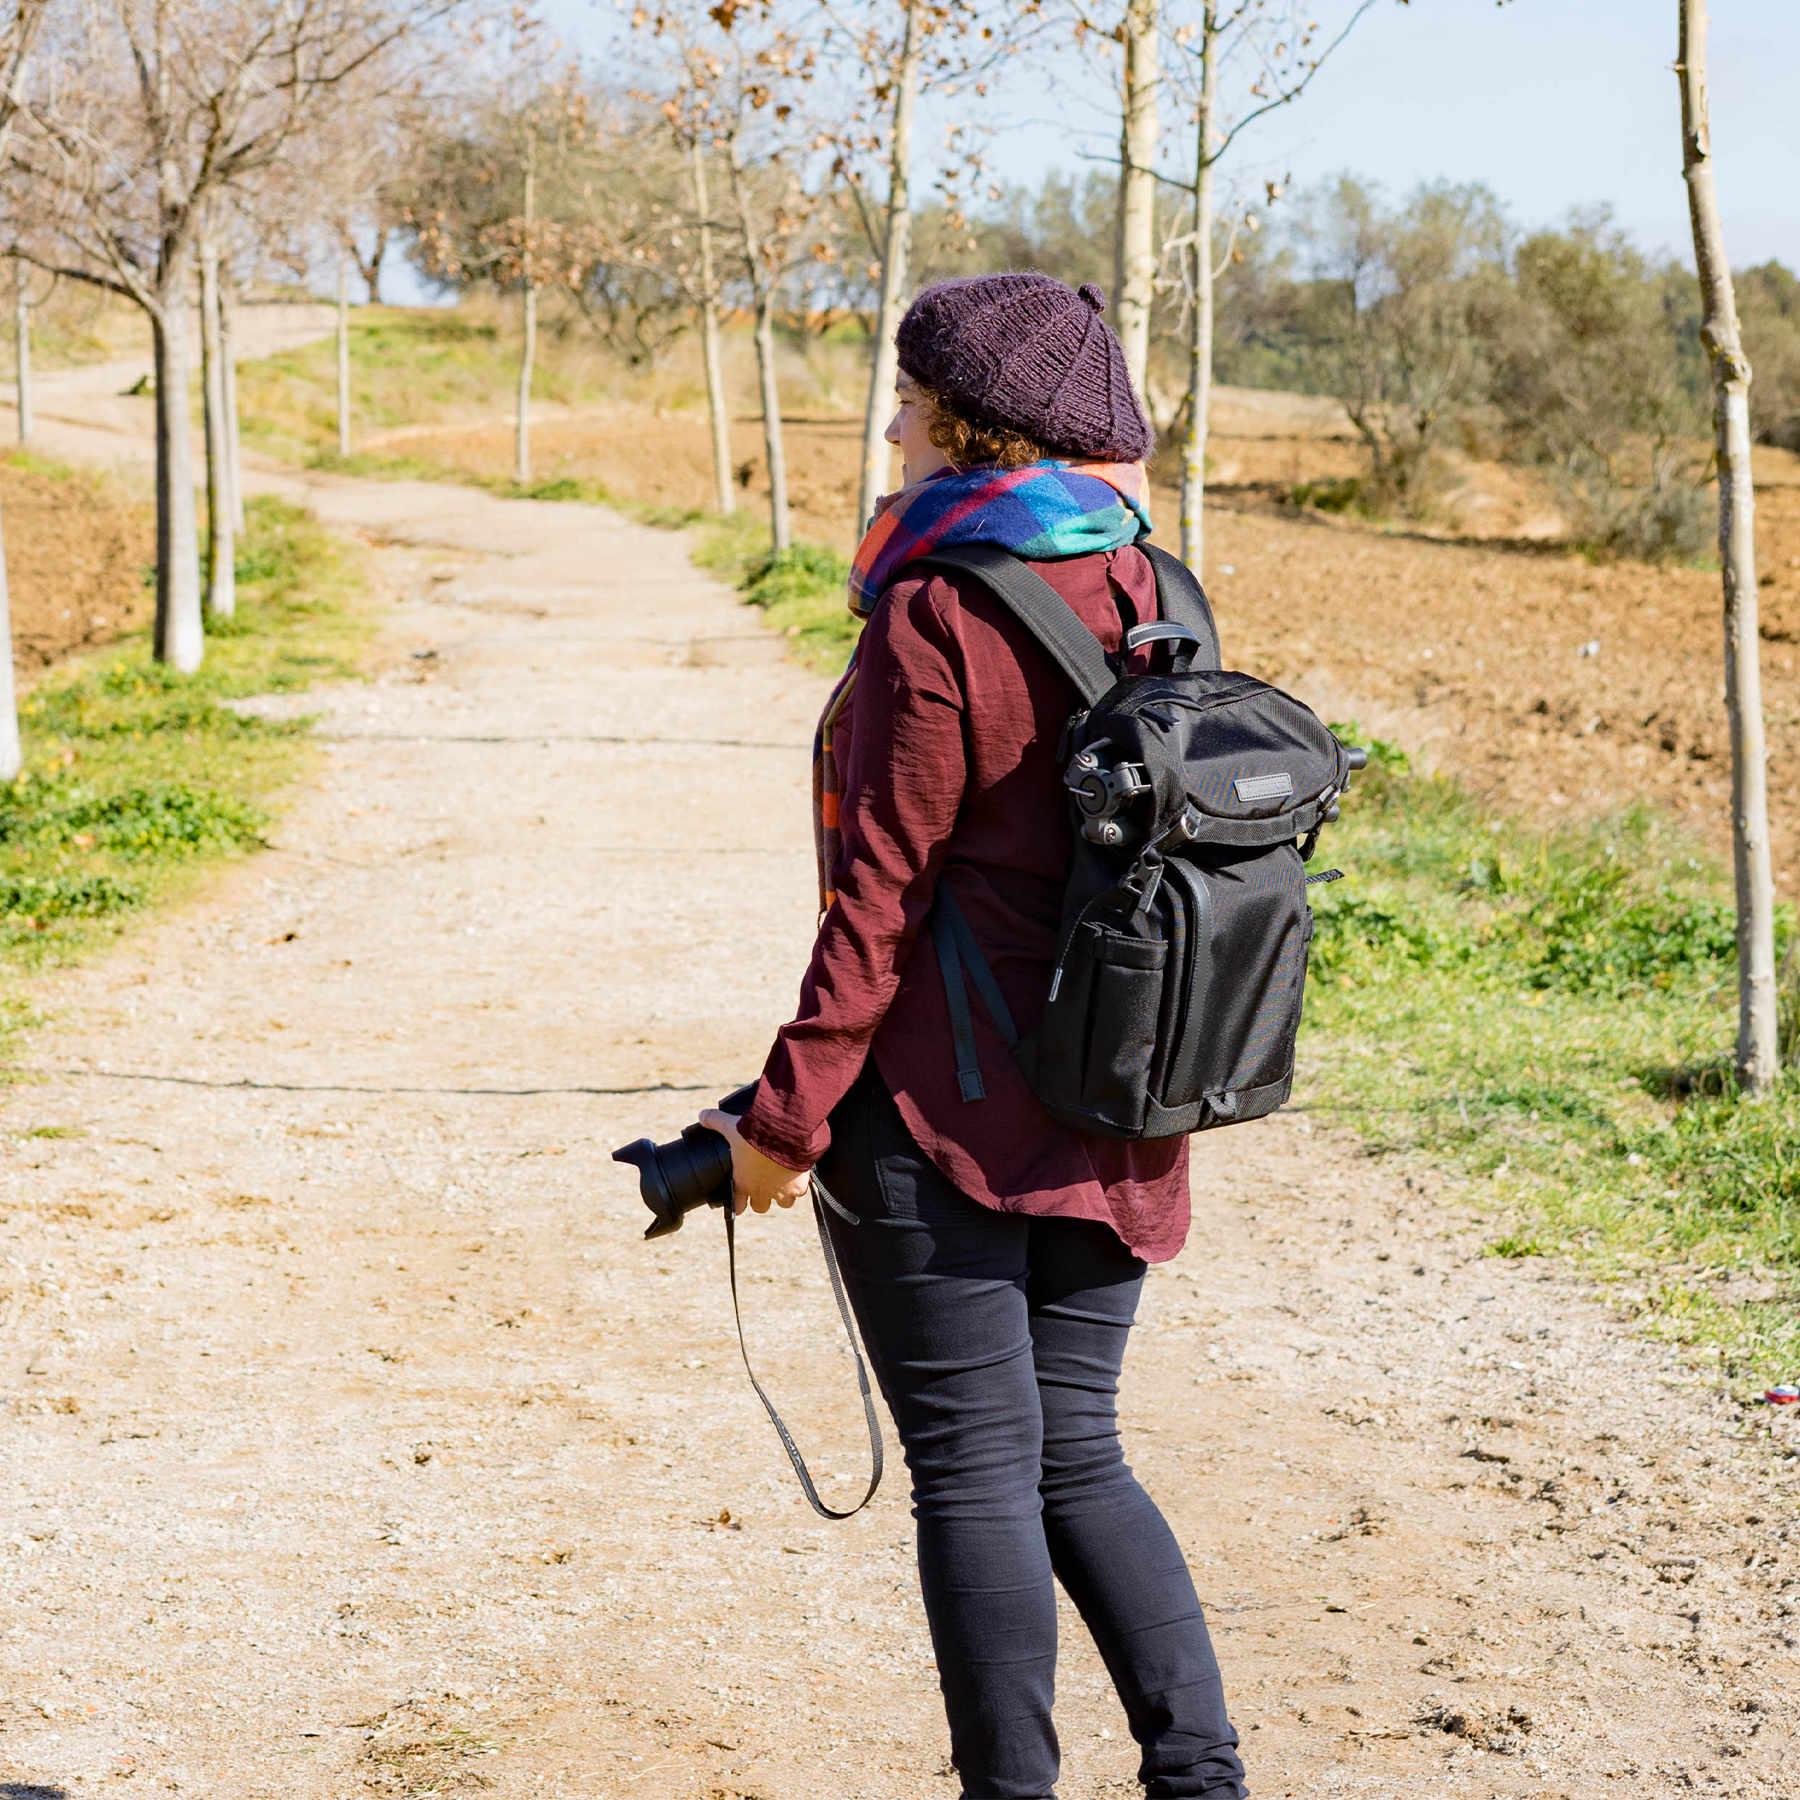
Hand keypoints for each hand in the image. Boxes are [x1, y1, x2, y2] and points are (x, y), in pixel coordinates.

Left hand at [697, 1109, 811, 1215]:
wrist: (783, 1135)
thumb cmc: (754, 1133)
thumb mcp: (732, 1126)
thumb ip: (715, 1121)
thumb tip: (701, 1115)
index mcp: (743, 1181)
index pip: (737, 1204)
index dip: (738, 1204)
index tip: (740, 1202)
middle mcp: (762, 1191)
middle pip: (761, 1207)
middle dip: (762, 1199)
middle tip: (764, 1186)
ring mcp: (781, 1191)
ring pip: (784, 1203)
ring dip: (783, 1195)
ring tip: (785, 1182)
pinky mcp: (799, 1185)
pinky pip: (801, 1191)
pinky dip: (801, 1184)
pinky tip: (801, 1175)